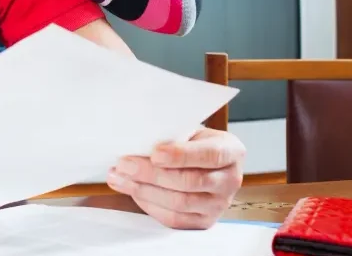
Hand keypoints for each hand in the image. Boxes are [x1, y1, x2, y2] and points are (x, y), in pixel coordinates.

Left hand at [106, 128, 244, 228]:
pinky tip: (133, 190)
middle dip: (152, 173)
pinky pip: (174, 219)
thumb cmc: (195, 142)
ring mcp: (219, 204)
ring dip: (144, 190)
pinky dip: (149, 205)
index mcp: (231, 151)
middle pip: (190, 181)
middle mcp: (230, 180)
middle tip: (125, 164)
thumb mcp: (191, 130)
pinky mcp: (204, 221)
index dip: (181, 155)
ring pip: (179, 202)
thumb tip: (139, 140)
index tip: (154, 152)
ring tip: (120, 177)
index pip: (209, 155)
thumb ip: (173, 135)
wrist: (206, 162)